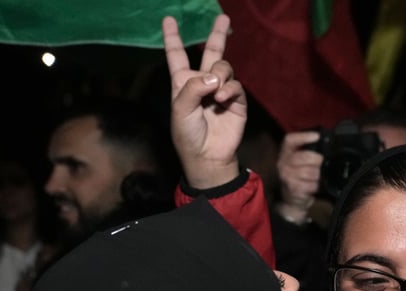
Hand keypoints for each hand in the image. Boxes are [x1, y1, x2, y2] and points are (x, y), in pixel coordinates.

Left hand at [163, 15, 245, 188]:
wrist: (207, 156)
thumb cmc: (187, 134)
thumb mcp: (179, 108)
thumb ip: (193, 87)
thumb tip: (215, 76)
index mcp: (183, 82)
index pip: (177, 55)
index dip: (172, 38)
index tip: (169, 19)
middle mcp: (203, 82)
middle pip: (211, 52)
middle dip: (217, 34)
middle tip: (224, 18)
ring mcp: (221, 91)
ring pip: (224, 67)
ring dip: (220, 75)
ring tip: (216, 93)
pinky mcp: (236, 102)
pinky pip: (235, 86)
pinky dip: (229, 89)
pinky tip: (221, 99)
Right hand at [275, 131, 322, 223]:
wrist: (292, 199)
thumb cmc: (299, 177)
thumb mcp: (300, 162)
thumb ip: (309, 152)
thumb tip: (328, 145)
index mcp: (286, 152)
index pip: (290, 140)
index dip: (303, 136)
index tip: (317, 136)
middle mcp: (283, 163)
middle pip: (303, 156)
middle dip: (317, 159)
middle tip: (323, 162)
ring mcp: (287, 176)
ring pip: (309, 172)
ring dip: (319, 174)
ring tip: (320, 176)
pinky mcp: (293, 188)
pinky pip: (311, 184)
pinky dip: (317, 185)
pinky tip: (317, 185)